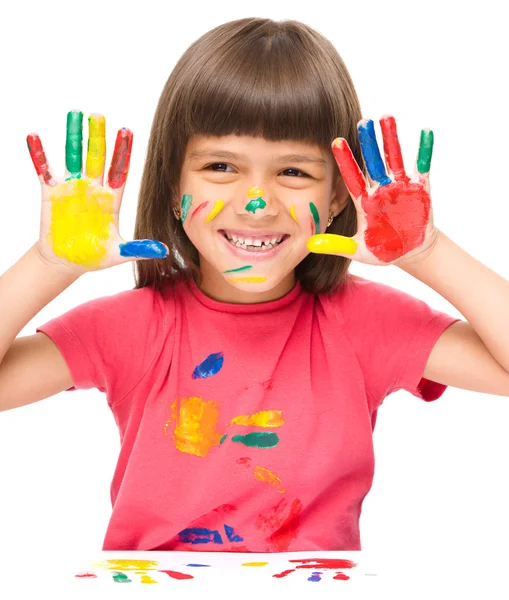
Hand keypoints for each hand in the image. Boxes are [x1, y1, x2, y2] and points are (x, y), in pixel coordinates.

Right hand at [27, 110, 167, 274]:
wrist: (66, 263)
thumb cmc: (94, 257)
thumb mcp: (118, 254)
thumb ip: (138, 248)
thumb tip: (164, 251)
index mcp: (111, 200)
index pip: (119, 170)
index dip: (122, 152)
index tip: (127, 131)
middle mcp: (93, 189)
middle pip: (97, 158)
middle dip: (98, 137)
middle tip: (99, 116)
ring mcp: (72, 188)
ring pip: (73, 157)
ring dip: (73, 137)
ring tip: (74, 114)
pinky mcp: (51, 194)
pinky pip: (44, 170)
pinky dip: (39, 155)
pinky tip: (34, 137)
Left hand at [306, 115, 438, 265]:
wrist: (410, 253)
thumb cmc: (382, 250)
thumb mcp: (357, 250)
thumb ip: (336, 245)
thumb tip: (309, 246)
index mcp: (364, 202)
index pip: (351, 177)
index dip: (345, 160)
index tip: (336, 141)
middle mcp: (380, 190)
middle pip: (372, 162)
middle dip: (368, 143)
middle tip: (362, 121)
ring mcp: (400, 187)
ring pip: (394, 158)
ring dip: (391, 139)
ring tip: (386, 117)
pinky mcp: (420, 189)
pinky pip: (422, 166)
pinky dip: (424, 150)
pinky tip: (425, 132)